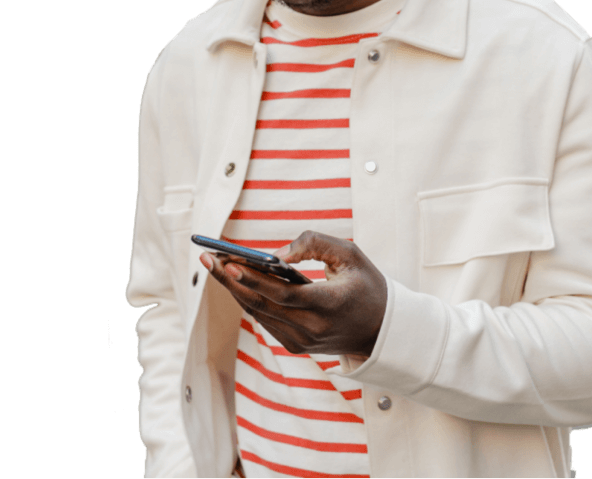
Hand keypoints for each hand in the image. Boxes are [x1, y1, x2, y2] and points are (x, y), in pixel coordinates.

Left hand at [200, 230, 386, 358]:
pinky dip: (248, 299)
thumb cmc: (366, 285)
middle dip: (231, 280)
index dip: (255, 279)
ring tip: (214, 264)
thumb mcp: (351, 254)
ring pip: (259, 313)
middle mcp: (313, 329)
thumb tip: (276, 254)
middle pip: (262, 304)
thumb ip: (314, 245)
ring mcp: (302, 341)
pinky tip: (234, 280)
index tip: (229, 262)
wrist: (382, 331)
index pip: (285, 294)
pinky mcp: (296, 346)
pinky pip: (265, 320)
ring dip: (234, 289)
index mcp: (331, 305)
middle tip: (209, 256)